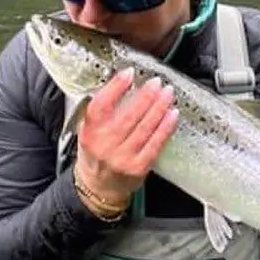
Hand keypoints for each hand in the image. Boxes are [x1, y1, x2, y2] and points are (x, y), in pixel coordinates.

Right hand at [74, 69, 178, 211]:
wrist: (99, 186)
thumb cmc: (96, 153)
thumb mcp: (88, 131)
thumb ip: (100, 111)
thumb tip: (122, 82)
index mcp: (89, 133)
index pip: (100, 106)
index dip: (115, 88)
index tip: (129, 73)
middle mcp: (104, 146)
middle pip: (128, 116)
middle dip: (145, 96)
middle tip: (156, 82)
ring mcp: (122, 158)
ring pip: (144, 128)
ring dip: (159, 108)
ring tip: (167, 94)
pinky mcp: (138, 167)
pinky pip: (155, 143)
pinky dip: (165, 127)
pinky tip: (172, 115)